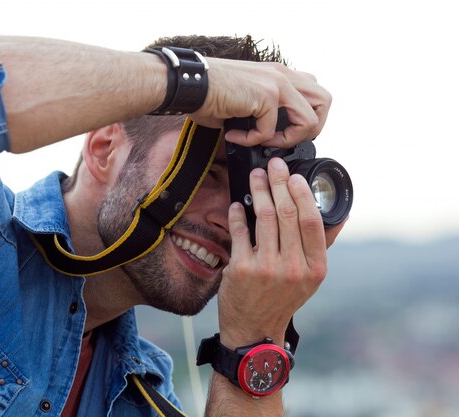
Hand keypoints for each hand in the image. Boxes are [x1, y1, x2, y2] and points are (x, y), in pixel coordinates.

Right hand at [191, 59, 330, 147]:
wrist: (191, 84)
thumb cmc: (209, 92)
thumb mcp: (246, 100)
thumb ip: (263, 112)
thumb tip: (265, 136)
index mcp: (279, 74)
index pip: (313, 92)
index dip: (305, 117)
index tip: (284, 131)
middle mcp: (282, 75)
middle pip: (324, 101)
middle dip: (311, 128)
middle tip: (286, 139)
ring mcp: (277, 83)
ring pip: (310, 119)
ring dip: (288, 138)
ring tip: (264, 141)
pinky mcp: (266, 95)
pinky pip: (271, 131)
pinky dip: (253, 140)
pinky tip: (235, 136)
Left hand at [217, 157, 341, 347]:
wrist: (254, 329)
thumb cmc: (282, 298)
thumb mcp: (310, 277)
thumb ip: (322, 245)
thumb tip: (341, 215)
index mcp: (315, 268)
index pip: (312, 220)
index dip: (303, 193)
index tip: (295, 176)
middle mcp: (293, 267)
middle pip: (287, 213)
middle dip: (279, 182)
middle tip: (273, 166)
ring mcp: (266, 268)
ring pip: (263, 216)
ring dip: (258, 190)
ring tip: (255, 176)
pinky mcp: (242, 268)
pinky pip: (240, 231)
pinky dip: (238, 213)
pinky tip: (237, 204)